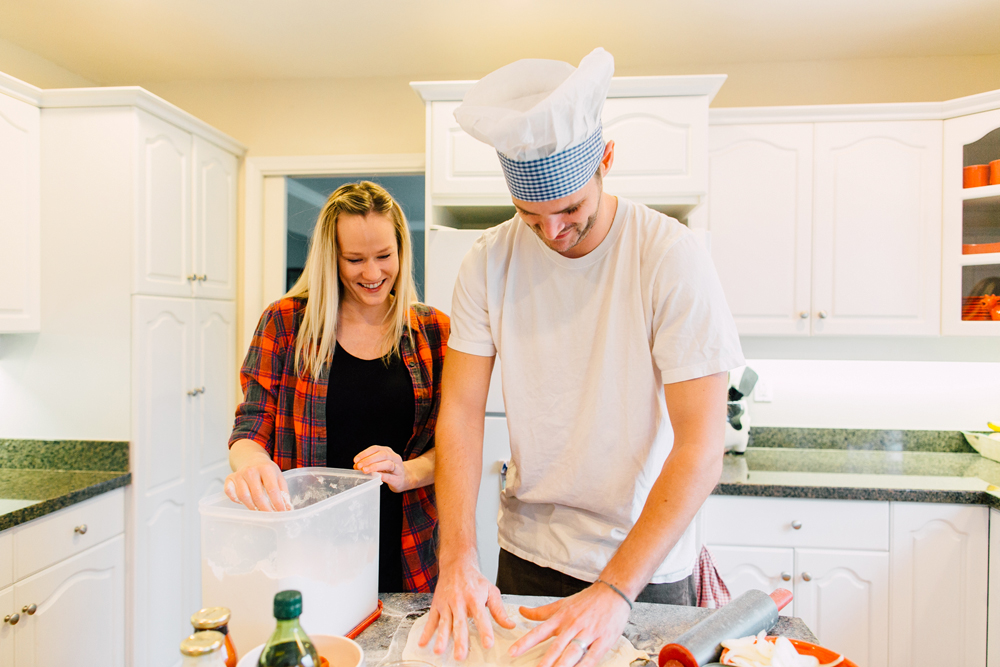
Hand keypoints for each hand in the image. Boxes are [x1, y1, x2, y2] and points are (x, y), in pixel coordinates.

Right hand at [224, 458, 290, 511]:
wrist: (252, 459)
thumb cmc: (267, 470)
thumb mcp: (278, 477)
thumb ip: (283, 492)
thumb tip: (288, 509)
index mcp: (266, 469)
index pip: (272, 490)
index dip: (277, 503)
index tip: (281, 512)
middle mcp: (251, 470)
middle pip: (257, 495)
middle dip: (265, 509)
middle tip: (270, 516)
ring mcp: (239, 474)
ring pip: (244, 496)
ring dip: (252, 507)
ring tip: (259, 511)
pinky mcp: (229, 479)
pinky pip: (230, 493)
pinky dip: (235, 500)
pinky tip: (243, 502)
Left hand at [354, 445, 408, 492]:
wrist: (405, 479)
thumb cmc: (389, 471)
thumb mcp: (380, 464)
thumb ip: (369, 463)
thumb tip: (356, 466)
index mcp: (388, 451)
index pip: (376, 448)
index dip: (365, 453)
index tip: (355, 460)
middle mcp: (394, 457)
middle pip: (382, 455)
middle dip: (368, 460)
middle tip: (359, 466)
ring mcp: (398, 468)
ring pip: (388, 464)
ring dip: (374, 466)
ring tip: (365, 470)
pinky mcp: (398, 479)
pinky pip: (390, 476)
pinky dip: (383, 476)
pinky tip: (376, 476)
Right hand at [418, 558, 514, 658]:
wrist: (457, 564)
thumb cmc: (475, 580)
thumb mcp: (491, 591)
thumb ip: (499, 610)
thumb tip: (510, 625)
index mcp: (475, 598)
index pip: (481, 616)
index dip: (485, 630)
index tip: (488, 643)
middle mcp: (459, 601)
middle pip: (460, 623)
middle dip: (460, 640)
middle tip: (460, 655)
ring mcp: (446, 604)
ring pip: (444, 623)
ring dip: (441, 637)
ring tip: (439, 651)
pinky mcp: (437, 605)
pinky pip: (431, 620)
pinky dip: (426, 632)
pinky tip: (423, 643)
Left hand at [509, 583, 630, 666]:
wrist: (612, 592)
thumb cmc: (586, 601)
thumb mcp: (561, 604)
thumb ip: (540, 612)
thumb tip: (521, 611)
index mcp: (561, 618)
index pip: (539, 632)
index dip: (526, 643)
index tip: (513, 652)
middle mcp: (573, 625)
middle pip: (557, 646)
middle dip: (546, 661)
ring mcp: (588, 633)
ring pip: (573, 651)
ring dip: (563, 664)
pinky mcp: (603, 640)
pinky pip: (593, 656)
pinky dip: (584, 665)